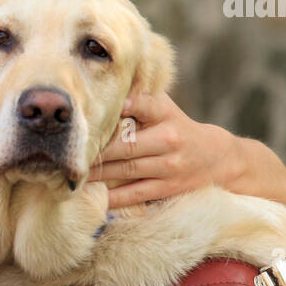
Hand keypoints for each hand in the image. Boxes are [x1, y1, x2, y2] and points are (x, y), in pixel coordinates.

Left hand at [87, 88, 238, 208]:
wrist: (217, 158)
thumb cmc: (176, 126)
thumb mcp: (165, 108)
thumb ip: (139, 98)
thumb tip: (103, 87)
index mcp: (166, 115)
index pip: (144, 105)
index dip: (124, 106)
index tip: (98, 110)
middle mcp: (168, 139)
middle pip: (126, 145)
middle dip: (96, 150)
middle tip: (69, 153)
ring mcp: (169, 166)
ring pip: (127, 170)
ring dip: (98, 173)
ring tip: (73, 173)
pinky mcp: (168, 187)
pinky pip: (135, 193)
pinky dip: (114, 198)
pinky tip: (95, 197)